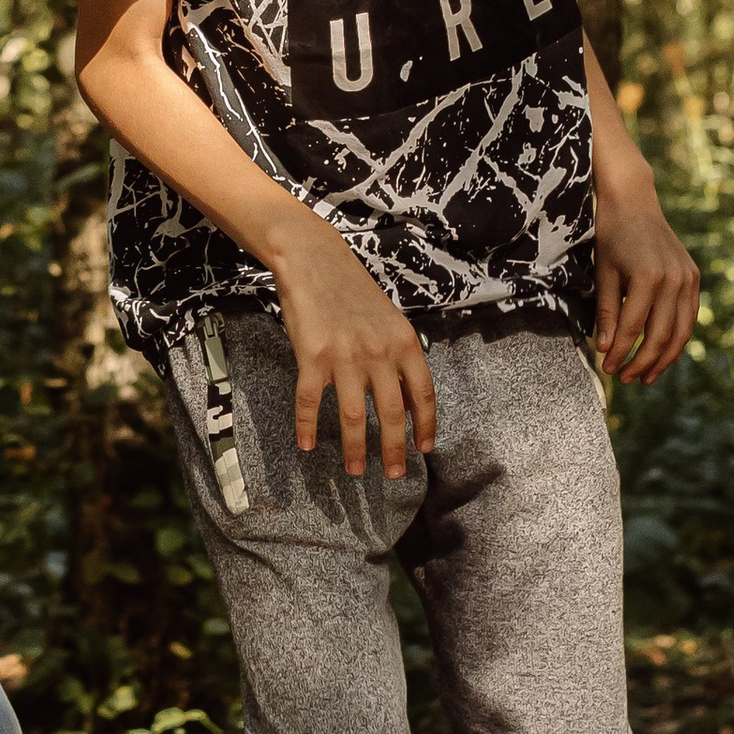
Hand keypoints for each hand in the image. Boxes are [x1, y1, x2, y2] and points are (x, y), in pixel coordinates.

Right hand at [267, 218, 436, 475]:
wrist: (314, 259)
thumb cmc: (352, 290)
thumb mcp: (388, 319)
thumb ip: (398, 354)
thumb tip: (407, 396)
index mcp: (404, 342)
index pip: (424, 394)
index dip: (426, 425)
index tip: (424, 449)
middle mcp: (379, 352)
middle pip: (392, 413)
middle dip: (394, 449)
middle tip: (394, 475)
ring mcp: (345, 356)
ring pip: (355, 416)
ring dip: (355, 449)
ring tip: (354, 471)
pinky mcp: (312, 357)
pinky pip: (311, 401)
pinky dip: (308, 426)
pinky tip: (306, 445)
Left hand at [592, 163, 699, 385]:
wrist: (635, 203)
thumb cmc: (612, 236)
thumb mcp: (604, 272)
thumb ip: (606, 312)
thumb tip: (604, 350)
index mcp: (648, 277)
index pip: (633, 328)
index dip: (620, 352)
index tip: (606, 367)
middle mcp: (674, 280)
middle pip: (661, 336)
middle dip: (642, 362)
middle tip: (624, 379)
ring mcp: (688, 279)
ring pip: (680, 332)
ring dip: (663, 359)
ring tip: (645, 376)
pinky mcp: (693, 278)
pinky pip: (689, 318)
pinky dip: (677, 339)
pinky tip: (663, 354)